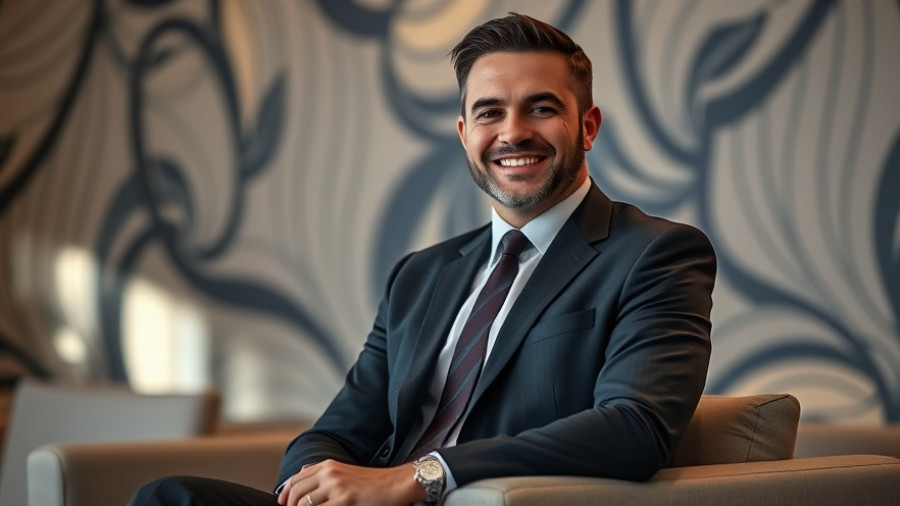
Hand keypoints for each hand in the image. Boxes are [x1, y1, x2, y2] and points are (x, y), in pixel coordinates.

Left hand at [277, 460, 424, 505]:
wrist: (394, 484)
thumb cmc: (372, 481)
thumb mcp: (344, 470)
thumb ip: (321, 471)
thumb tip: (300, 474)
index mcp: (328, 465)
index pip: (295, 479)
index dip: (285, 493)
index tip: (283, 503)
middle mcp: (329, 473)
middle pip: (296, 492)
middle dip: (290, 505)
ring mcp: (336, 487)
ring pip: (304, 504)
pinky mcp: (344, 500)